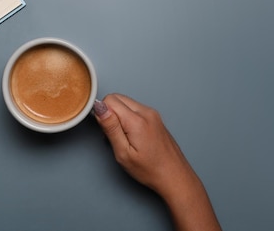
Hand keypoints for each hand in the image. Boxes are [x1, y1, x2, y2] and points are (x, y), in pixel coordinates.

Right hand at [94, 94, 222, 230]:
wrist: (174, 175)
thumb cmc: (150, 169)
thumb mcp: (123, 153)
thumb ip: (110, 127)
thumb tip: (99, 107)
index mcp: (137, 120)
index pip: (110, 100)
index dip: (102, 114)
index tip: (106, 130)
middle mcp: (146, 112)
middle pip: (117, 98)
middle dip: (110, 113)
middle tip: (114, 136)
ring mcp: (152, 113)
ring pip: (126, 102)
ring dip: (118, 116)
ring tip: (123, 138)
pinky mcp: (155, 117)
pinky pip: (135, 109)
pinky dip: (127, 118)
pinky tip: (131, 136)